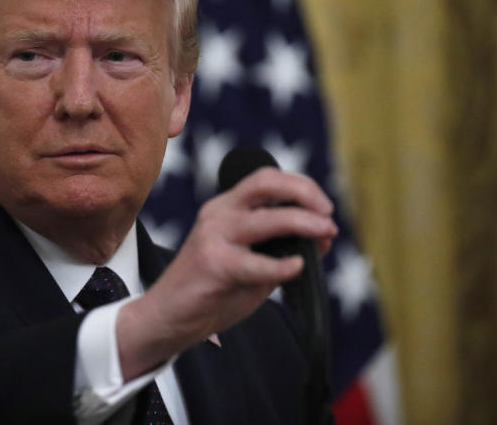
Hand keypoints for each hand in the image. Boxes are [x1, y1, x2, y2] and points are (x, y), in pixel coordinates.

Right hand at [116, 167, 336, 379]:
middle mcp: (218, 214)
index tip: (324, 208)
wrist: (169, 317)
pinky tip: (297, 267)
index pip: (267, 180)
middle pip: (265, 183)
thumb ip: (282, 248)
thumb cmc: (211, 290)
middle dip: (304, 192)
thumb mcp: (251, 263)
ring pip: (266, 219)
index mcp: (226, 208)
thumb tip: (324, 236)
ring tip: (325, 233)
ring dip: (303, 223)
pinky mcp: (214, 264)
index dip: (302, 186)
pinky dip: (282, 265)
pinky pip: (256, 263)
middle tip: (327, 214)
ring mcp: (214, 237)